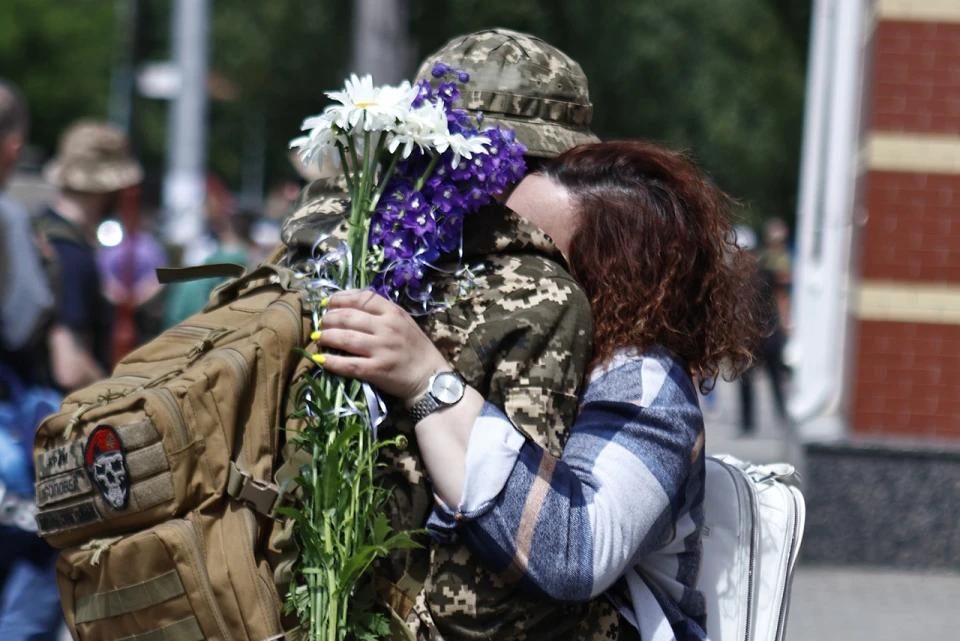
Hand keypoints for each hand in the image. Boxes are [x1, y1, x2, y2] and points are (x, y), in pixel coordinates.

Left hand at [315, 289, 449, 403]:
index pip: (361, 298)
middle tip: (321, 324)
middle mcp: (387, 328)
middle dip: (328, 319)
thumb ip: (380, 312)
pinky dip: (331, 361)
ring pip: (344, 338)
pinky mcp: (376, 370)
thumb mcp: (403, 322)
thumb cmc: (415, 348)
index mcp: (393, 312)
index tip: (327, 304)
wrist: (430, 376)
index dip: (339, 299)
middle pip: (347, 317)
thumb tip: (348, 306)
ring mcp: (381, 349)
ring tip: (319, 338)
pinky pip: (348, 364)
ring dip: (326, 337)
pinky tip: (321, 360)